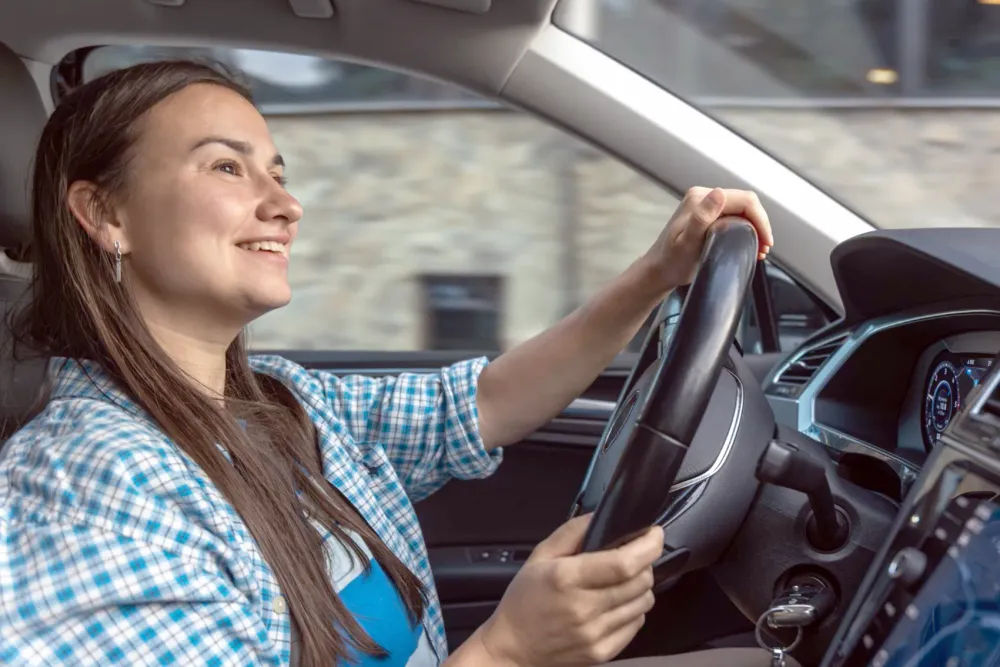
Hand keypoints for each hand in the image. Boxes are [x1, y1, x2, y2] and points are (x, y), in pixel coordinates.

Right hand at [475, 514, 663, 666]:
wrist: (513, 648)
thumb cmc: (525, 599)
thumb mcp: (540, 556)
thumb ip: (573, 532)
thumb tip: (603, 516)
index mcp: (566, 579)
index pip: (623, 563)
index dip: (648, 546)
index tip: (654, 533)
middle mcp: (583, 608)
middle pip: (640, 581)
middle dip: (644, 563)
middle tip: (631, 557)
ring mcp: (595, 634)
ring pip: (644, 603)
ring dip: (640, 587)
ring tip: (621, 582)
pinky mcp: (603, 652)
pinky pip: (637, 625)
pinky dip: (633, 610)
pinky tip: (614, 605)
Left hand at [642, 187, 773, 290]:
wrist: (658, 271)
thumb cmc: (671, 261)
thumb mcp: (687, 241)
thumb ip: (702, 217)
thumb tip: (719, 193)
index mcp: (700, 198)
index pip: (744, 200)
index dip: (760, 219)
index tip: (766, 241)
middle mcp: (703, 196)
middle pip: (745, 204)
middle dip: (760, 224)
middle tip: (765, 248)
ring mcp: (705, 205)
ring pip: (742, 211)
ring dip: (755, 228)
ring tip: (760, 249)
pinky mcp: (707, 215)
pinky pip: (734, 217)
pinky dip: (746, 230)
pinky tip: (750, 245)